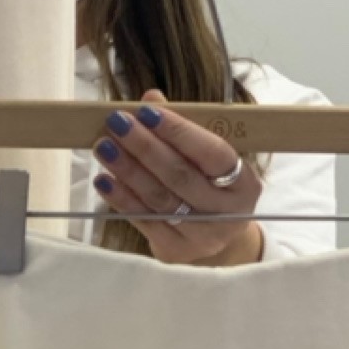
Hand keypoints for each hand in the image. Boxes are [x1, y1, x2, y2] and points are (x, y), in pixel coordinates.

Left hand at [92, 91, 266, 265]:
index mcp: (245, 184)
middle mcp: (227, 214)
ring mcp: (202, 236)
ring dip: (127, 170)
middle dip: (145, 147)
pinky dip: (121, 199)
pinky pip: (144, 221)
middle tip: (117, 123)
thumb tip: (150, 98)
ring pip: (159, 199)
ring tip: (104, 146)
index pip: (212, 153)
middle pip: (181, 176)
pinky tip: (104, 180)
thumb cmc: (210, 186)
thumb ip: (182, 127)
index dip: (179, 132)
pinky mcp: (175, 250)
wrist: (214, 236)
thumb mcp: (207, 157)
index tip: (146, 112)